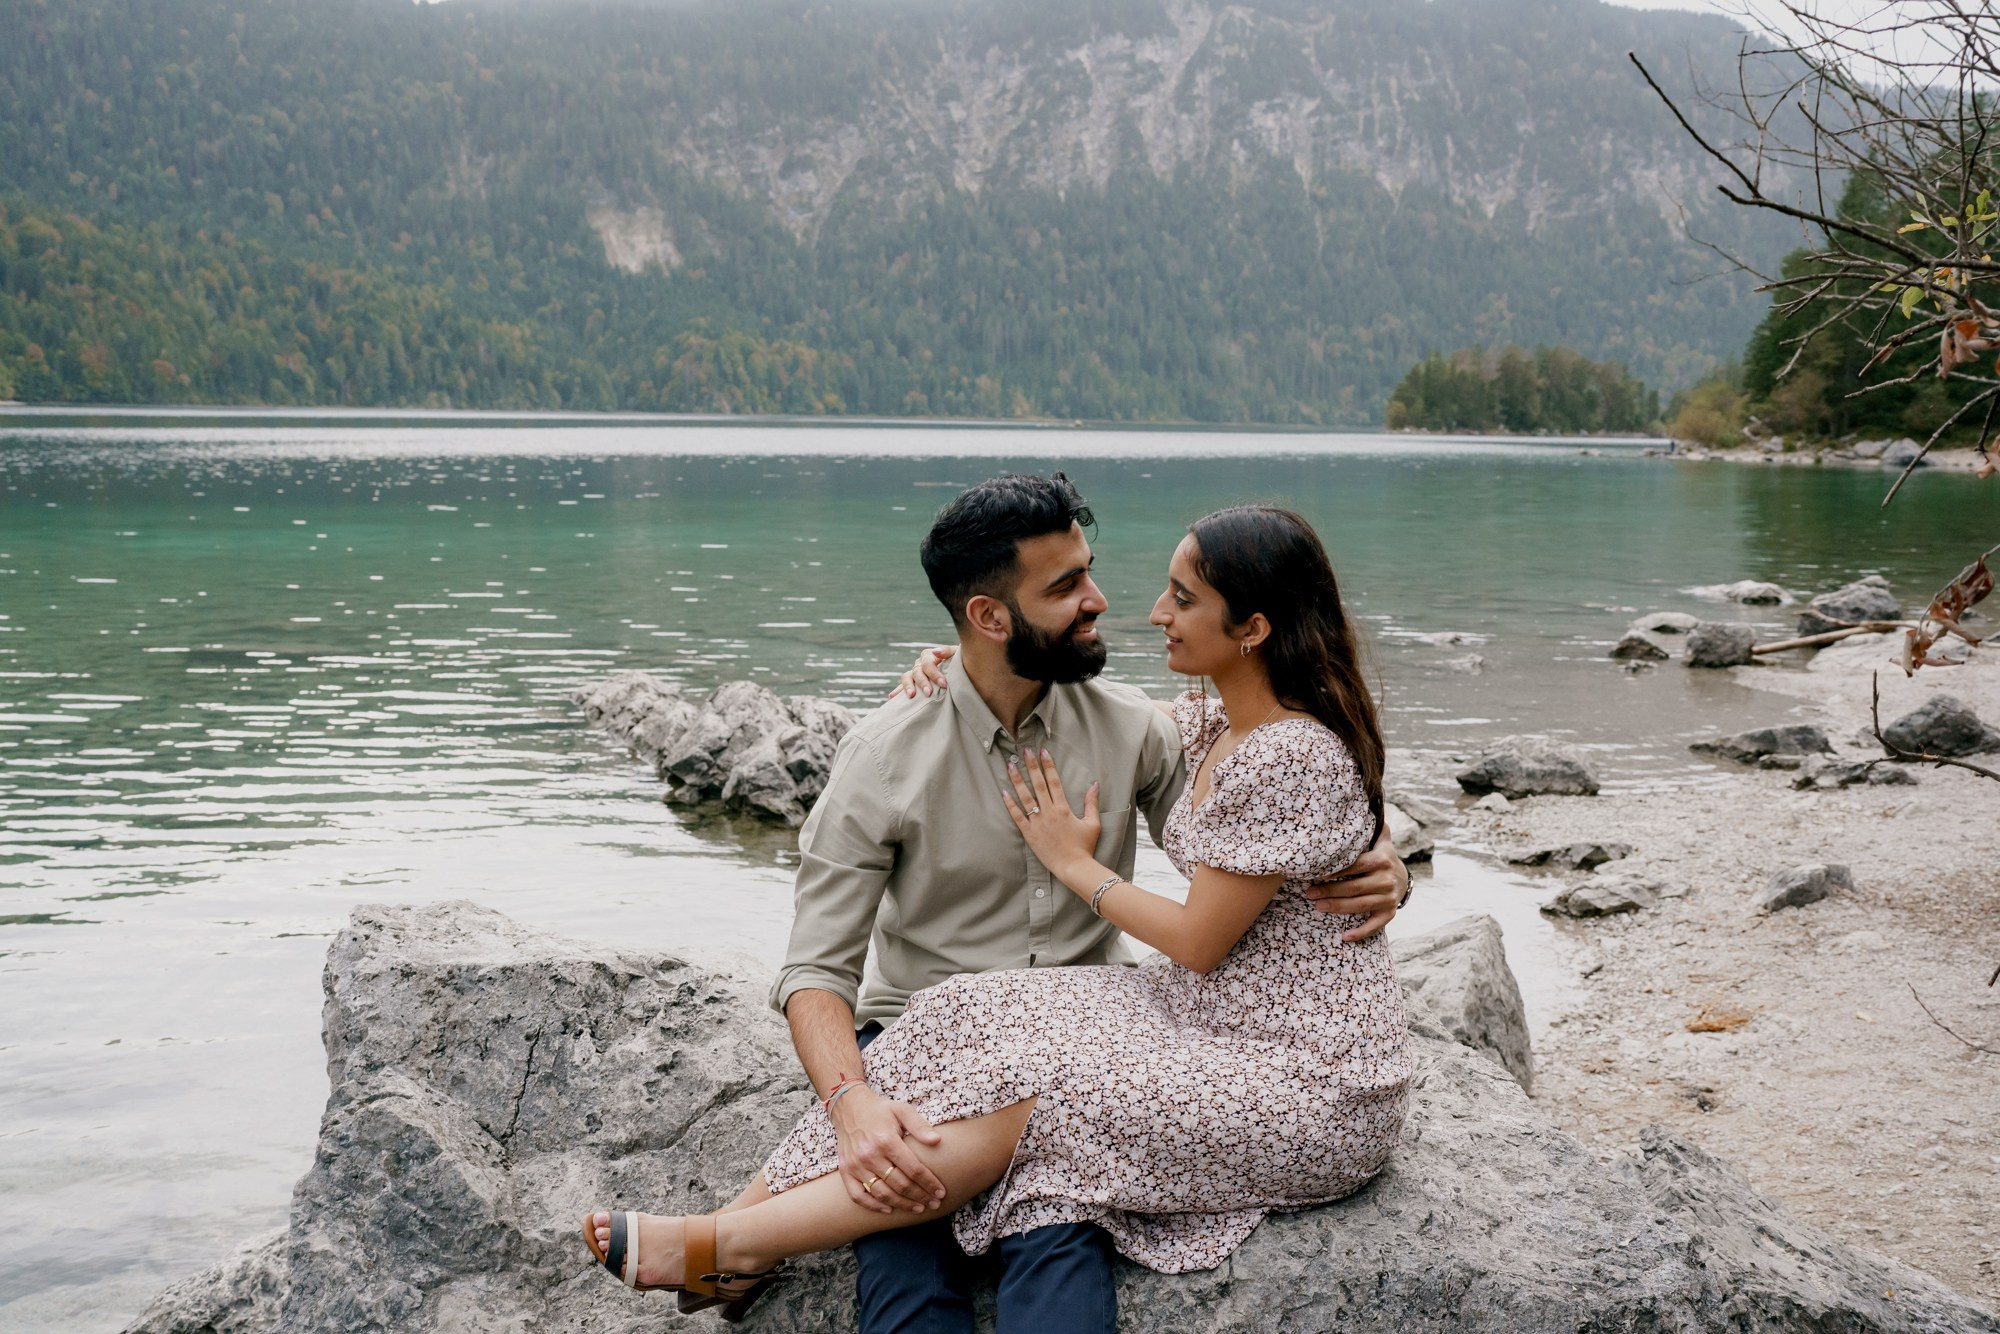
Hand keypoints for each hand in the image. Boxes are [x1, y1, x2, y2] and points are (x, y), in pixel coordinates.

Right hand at [830, 1086, 946, 1213]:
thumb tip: (937, 1141)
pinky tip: (889, 1209)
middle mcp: (869, 1155)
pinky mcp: (846, 1171)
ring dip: (902, 1204)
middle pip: (900, 1184)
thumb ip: (920, 1126)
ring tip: (917, 1208)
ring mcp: (856, 1165)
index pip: (913, 1169)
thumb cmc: (880, 1110)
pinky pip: (858, 1195)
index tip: (941, 1192)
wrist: (848, 1107)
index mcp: (886, 1140)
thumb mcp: (902, 1110)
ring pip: (882, 1193)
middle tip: (934, 1203)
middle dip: (920, 1196)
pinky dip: (873, 1205)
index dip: (929, 1183)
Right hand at [890, 645, 955, 698]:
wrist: (961, 669)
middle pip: (917, 672)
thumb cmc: (959, 661)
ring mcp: (915, 673)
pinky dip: (898, 691)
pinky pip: (903, 686)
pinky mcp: (913, 682)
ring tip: (911, 695)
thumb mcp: (957, 654)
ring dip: (908, 686)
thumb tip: (935, 651)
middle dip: (923, 683)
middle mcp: (920, 663)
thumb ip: (947, 651)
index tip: (944, 684)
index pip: (928, 663)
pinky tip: (892, 697)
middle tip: (929, 693)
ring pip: (907, 677)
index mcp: (929, 655)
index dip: (934, 674)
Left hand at [1000, 748, 1100, 878]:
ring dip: (1017, 780)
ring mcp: (1038, 823)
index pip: (1054, 781)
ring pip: (1025, 797)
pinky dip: (1010, 803)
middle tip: (1025, 751)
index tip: (1043, 751)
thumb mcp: (1093, 823)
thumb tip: (1094, 784)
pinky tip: (1004, 791)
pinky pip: (1017, 816)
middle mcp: (1049, 813)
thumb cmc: (1084, 847)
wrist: (1074, 867)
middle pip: (1038, 784)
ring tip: (1010, 766)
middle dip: (1031, 766)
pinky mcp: (1029, 834)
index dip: (1048, 765)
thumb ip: (1092, 803)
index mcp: (1064, 809)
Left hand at [1303, 826, 1407, 941]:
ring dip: (1338, 908)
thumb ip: (1372, 826)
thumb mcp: (1380, 840)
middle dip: (1329, 890)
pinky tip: (1345, 937)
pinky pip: (1375, 926)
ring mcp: (1389, 898)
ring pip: (1360, 906)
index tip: (1317, 874)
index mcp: (1381, 860)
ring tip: (1317, 906)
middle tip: (1308, 892)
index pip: (1356, 866)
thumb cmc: (1381, 857)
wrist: (1402, 878)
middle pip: (1354, 887)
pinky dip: (1361, 932)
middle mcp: (1386, 880)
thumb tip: (1365, 803)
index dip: (1337, 871)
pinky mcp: (1389, 913)